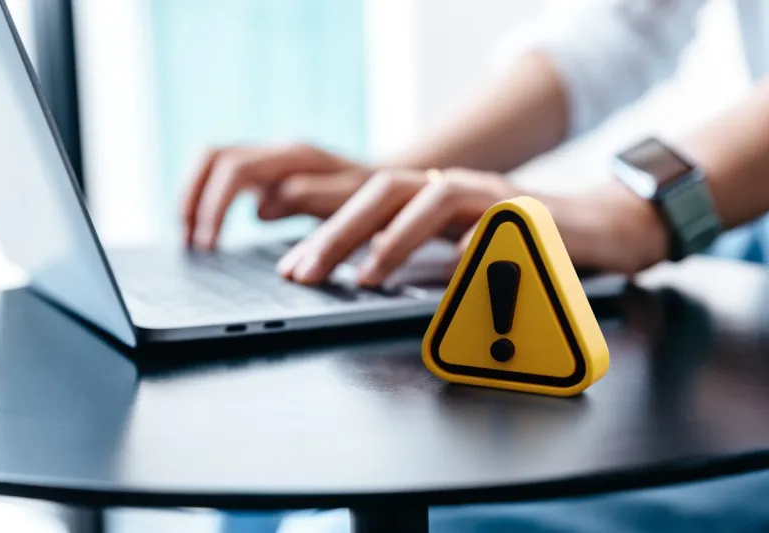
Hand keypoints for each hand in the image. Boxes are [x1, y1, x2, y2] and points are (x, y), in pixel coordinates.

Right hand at [181, 143, 371, 249]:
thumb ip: (312, 198)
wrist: (389, 186)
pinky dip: (206, 199)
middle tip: (189, 242)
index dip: (215, 207)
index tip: (208, 246)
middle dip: (193, 198)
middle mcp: (277, 151)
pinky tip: (203, 230)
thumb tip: (261, 209)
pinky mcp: (266, 173)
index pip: (236, 169)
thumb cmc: (375, 198)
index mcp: (296, 156)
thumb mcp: (353, 201)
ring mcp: (270, 159)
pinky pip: (222, 176)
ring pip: (212, 161)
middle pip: (214, 157)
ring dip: (193, 196)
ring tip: (187, 237)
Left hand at [277, 167, 517, 285]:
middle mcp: (452, 187)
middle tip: (308, 273)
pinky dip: (473, 242)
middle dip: (340, 232)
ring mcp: (489, 195)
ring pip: (435, 199)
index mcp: (427, 195)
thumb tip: (360, 275)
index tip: (293, 268)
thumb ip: (413, 253)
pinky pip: (497, 222)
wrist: (585, 227)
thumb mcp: (452, 245)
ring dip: (396, 237)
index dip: (325, 233)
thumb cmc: (511, 242)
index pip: (364, 204)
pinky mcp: (528, 212)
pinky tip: (454, 265)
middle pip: (386, 192)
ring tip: (368, 275)